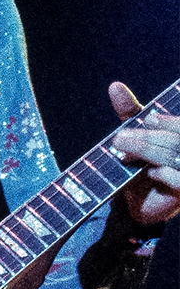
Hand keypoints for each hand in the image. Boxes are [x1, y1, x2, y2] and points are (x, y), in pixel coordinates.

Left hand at [109, 82, 179, 227]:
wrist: (138, 202)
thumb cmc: (139, 163)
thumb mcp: (134, 135)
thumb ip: (129, 112)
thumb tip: (115, 85)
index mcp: (178, 135)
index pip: (178, 124)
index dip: (168, 121)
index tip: (149, 120)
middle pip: (175, 138)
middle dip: (148, 137)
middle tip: (119, 138)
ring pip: (175, 155)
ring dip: (148, 151)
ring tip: (123, 150)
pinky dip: (166, 174)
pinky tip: (152, 172)